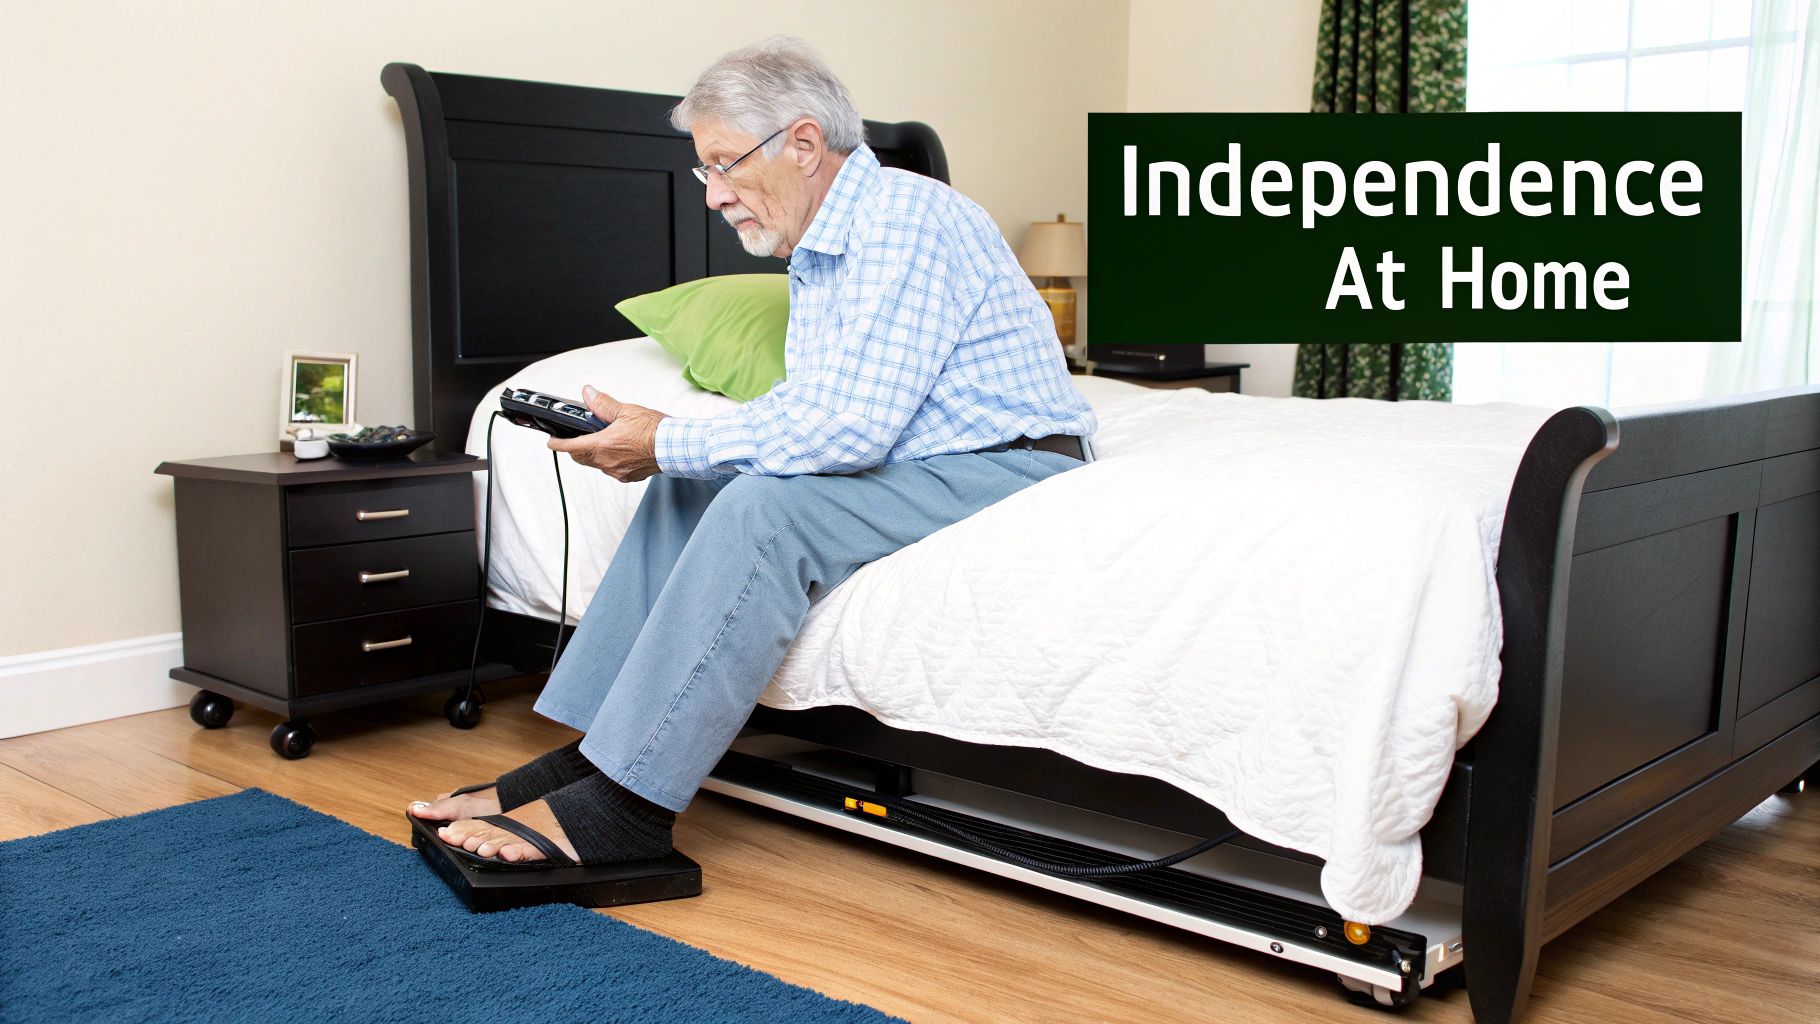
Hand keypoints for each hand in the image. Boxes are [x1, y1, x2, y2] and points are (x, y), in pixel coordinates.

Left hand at [546, 385, 667, 481]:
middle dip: (575, 449)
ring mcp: (618, 471)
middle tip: (575, 439)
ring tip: (603, 441)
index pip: (570, 447)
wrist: (676, 447)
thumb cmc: (655, 430)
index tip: (551, 441)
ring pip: (597, 464)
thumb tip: (588, 394)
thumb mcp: (626, 411)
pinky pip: (613, 469)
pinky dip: (611, 460)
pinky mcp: (630, 476)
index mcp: (602, 446)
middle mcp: (607, 462)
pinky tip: (620, 451)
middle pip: (581, 457)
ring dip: (594, 454)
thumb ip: (602, 403)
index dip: (557, 444)